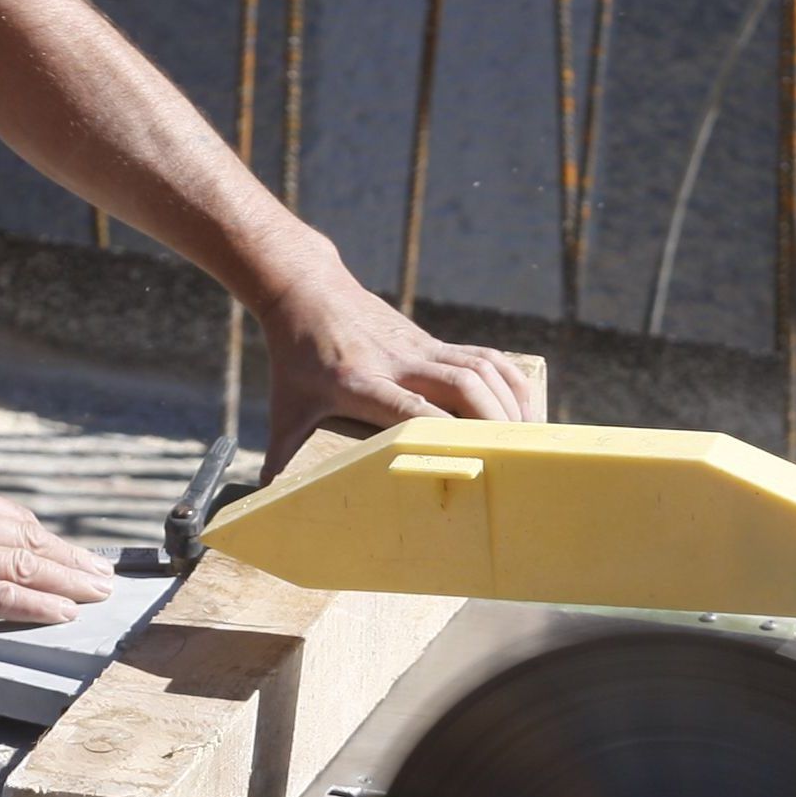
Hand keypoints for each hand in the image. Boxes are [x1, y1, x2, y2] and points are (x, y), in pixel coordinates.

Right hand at [0, 480, 114, 639]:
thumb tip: (16, 555)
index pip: (23, 522)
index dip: (59, 544)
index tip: (84, 558)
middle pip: (34, 543)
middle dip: (76, 562)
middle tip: (105, 578)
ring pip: (28, 568)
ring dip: (71, 583)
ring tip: (97, 595)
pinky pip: (8, 597)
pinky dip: (42, 605)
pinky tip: (65, 612)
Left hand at [259, 272, 535, 470]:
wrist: (307, 292)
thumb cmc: (295, 358)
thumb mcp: (284, 408)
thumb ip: (279, 456)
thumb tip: (265, 505)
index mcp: (358, 382)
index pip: (411, 410)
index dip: (442, 434)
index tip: (469, 463)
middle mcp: (396, 362)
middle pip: (461, 385)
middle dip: (493, 422)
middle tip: (515, 461)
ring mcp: (420, 348)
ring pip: (480, 368)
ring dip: (510, 403)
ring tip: (530, 441)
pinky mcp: (433, 341)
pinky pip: (484, 356)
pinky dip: (510, 381)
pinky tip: (526, 409)